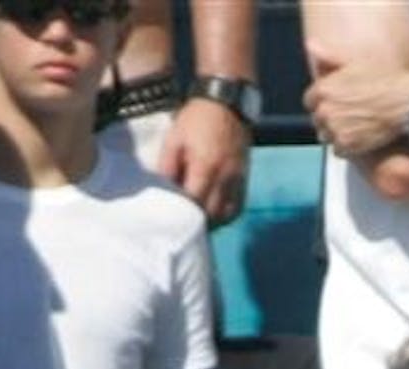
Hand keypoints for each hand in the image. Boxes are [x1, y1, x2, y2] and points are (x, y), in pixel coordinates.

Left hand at [158, 98, 251, 227]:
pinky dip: (226, 214)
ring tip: (198, 223)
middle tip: (182, 225)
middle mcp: (226, 176)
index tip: (170, 218)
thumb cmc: (196, 119)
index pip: (194, 201)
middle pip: (212, 213)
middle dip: (197, 221)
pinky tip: (215, 215)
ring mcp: (238, 178)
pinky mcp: (244, 177)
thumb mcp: (174, 138)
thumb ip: (167, 166)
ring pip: (227, 213)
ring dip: (213, 221)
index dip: (183, 213)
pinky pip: (238, 205)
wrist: (227, 103)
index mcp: (206, 166)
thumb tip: (163, 190)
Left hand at [304, 41, 408, 157]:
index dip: (324, 101)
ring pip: (326, 136)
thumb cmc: (386, 81)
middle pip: (318, 119)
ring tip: (354, 128)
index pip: (310, 100)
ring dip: (336, 133)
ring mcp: (336, 129)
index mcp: (324, 89)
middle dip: (330, 118)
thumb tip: (311, 45)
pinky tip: (359, 139)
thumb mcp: (355, 63)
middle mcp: (325, 110)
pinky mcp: (348, 145)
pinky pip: (338, 150)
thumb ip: (329, 57)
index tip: (336, 103)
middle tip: (348, 116)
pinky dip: (346, 147)